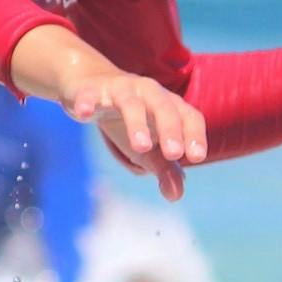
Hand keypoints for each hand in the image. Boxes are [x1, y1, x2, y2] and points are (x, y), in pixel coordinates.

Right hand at [10, 25, 206, 199]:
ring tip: (140, 147)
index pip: (189, 116)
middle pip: (163, 107)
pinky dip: (87, 102)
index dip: (195, 134)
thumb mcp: (148, 147)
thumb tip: (176, 195)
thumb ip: (164, 169)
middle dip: (170, 129)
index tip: (197, 157)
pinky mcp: (90, 90)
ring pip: (131, 103)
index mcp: (167, 105)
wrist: (88, 85)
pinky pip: (89, 94)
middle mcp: (148, 92)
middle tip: (174, 154)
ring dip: (137, 122)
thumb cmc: (127, 119)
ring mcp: (119, 89)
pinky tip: (84, 113)